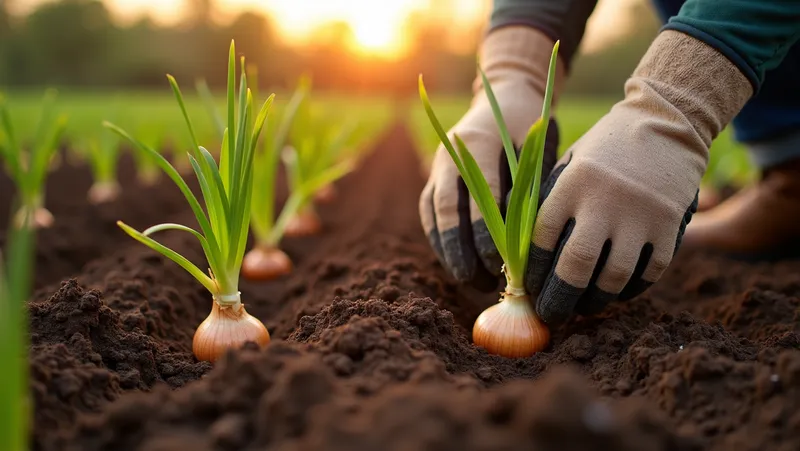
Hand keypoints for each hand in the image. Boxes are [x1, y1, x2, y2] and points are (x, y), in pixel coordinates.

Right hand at [419, 26, 564, 290]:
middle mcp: (448, 155)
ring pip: (432, 216)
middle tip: (479, 280)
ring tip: (470, 281)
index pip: (477, 195)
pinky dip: (441, 242)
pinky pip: (430, 216)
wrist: (505, 95)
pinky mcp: (434, 180)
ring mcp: (437, 167)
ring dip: (447, 251)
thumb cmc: (531, 123)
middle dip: (460, 250)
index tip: (500, 262)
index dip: (485, 232)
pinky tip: (459, 266)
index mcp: (476, 142)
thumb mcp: (537, 146)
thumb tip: (529, 240)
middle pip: (446, 210)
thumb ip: (529, 184)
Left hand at [528, 30, 752, 323]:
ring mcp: (640, 215)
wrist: (664, 123)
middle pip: (575, 267)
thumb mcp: (569, 166)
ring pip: (613, 278)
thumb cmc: (604, 152)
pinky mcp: (669, 224)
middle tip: (550, 315)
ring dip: (594, 301)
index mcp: (570, 185)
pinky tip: (616, 294)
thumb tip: (525, 261)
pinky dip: (630, 290)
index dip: (532, 273)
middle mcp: (604, 201)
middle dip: (558, 300)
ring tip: (583, 308)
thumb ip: (551, 206)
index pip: (542, 241)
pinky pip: (649, 273)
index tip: (527, 289)